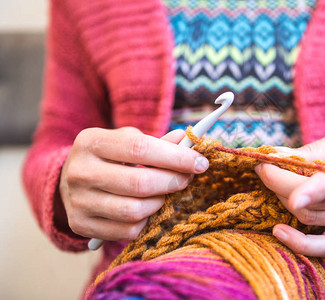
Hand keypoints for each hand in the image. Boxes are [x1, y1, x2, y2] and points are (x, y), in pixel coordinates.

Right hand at [59, 127, 208, 240]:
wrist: (70, 180)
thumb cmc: (109, 157)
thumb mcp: (126, 141)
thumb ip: (157, 142)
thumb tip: (186, 140)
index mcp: (91, 142)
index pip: (140, 149)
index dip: (175, 157)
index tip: (199, 162)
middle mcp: (80, 172)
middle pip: (139, 183)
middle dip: (173, 181)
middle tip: (187, 178)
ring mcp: (78, 201)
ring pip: (134, 210)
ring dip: (160, 203)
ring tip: (165, 193)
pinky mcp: (82, 225)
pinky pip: (127, 230)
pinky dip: (146, 221)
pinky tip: (148, 209)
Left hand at [255, 129, 324, 256]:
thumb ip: (312, 149)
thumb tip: (274, 155)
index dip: (305, 183)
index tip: (269, 172)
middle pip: (316, 200)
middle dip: (280, 184)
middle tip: (264, 169)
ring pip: (312, 218)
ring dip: (284, 202)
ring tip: (275, 186)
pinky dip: (300, 243)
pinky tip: (279, 231)